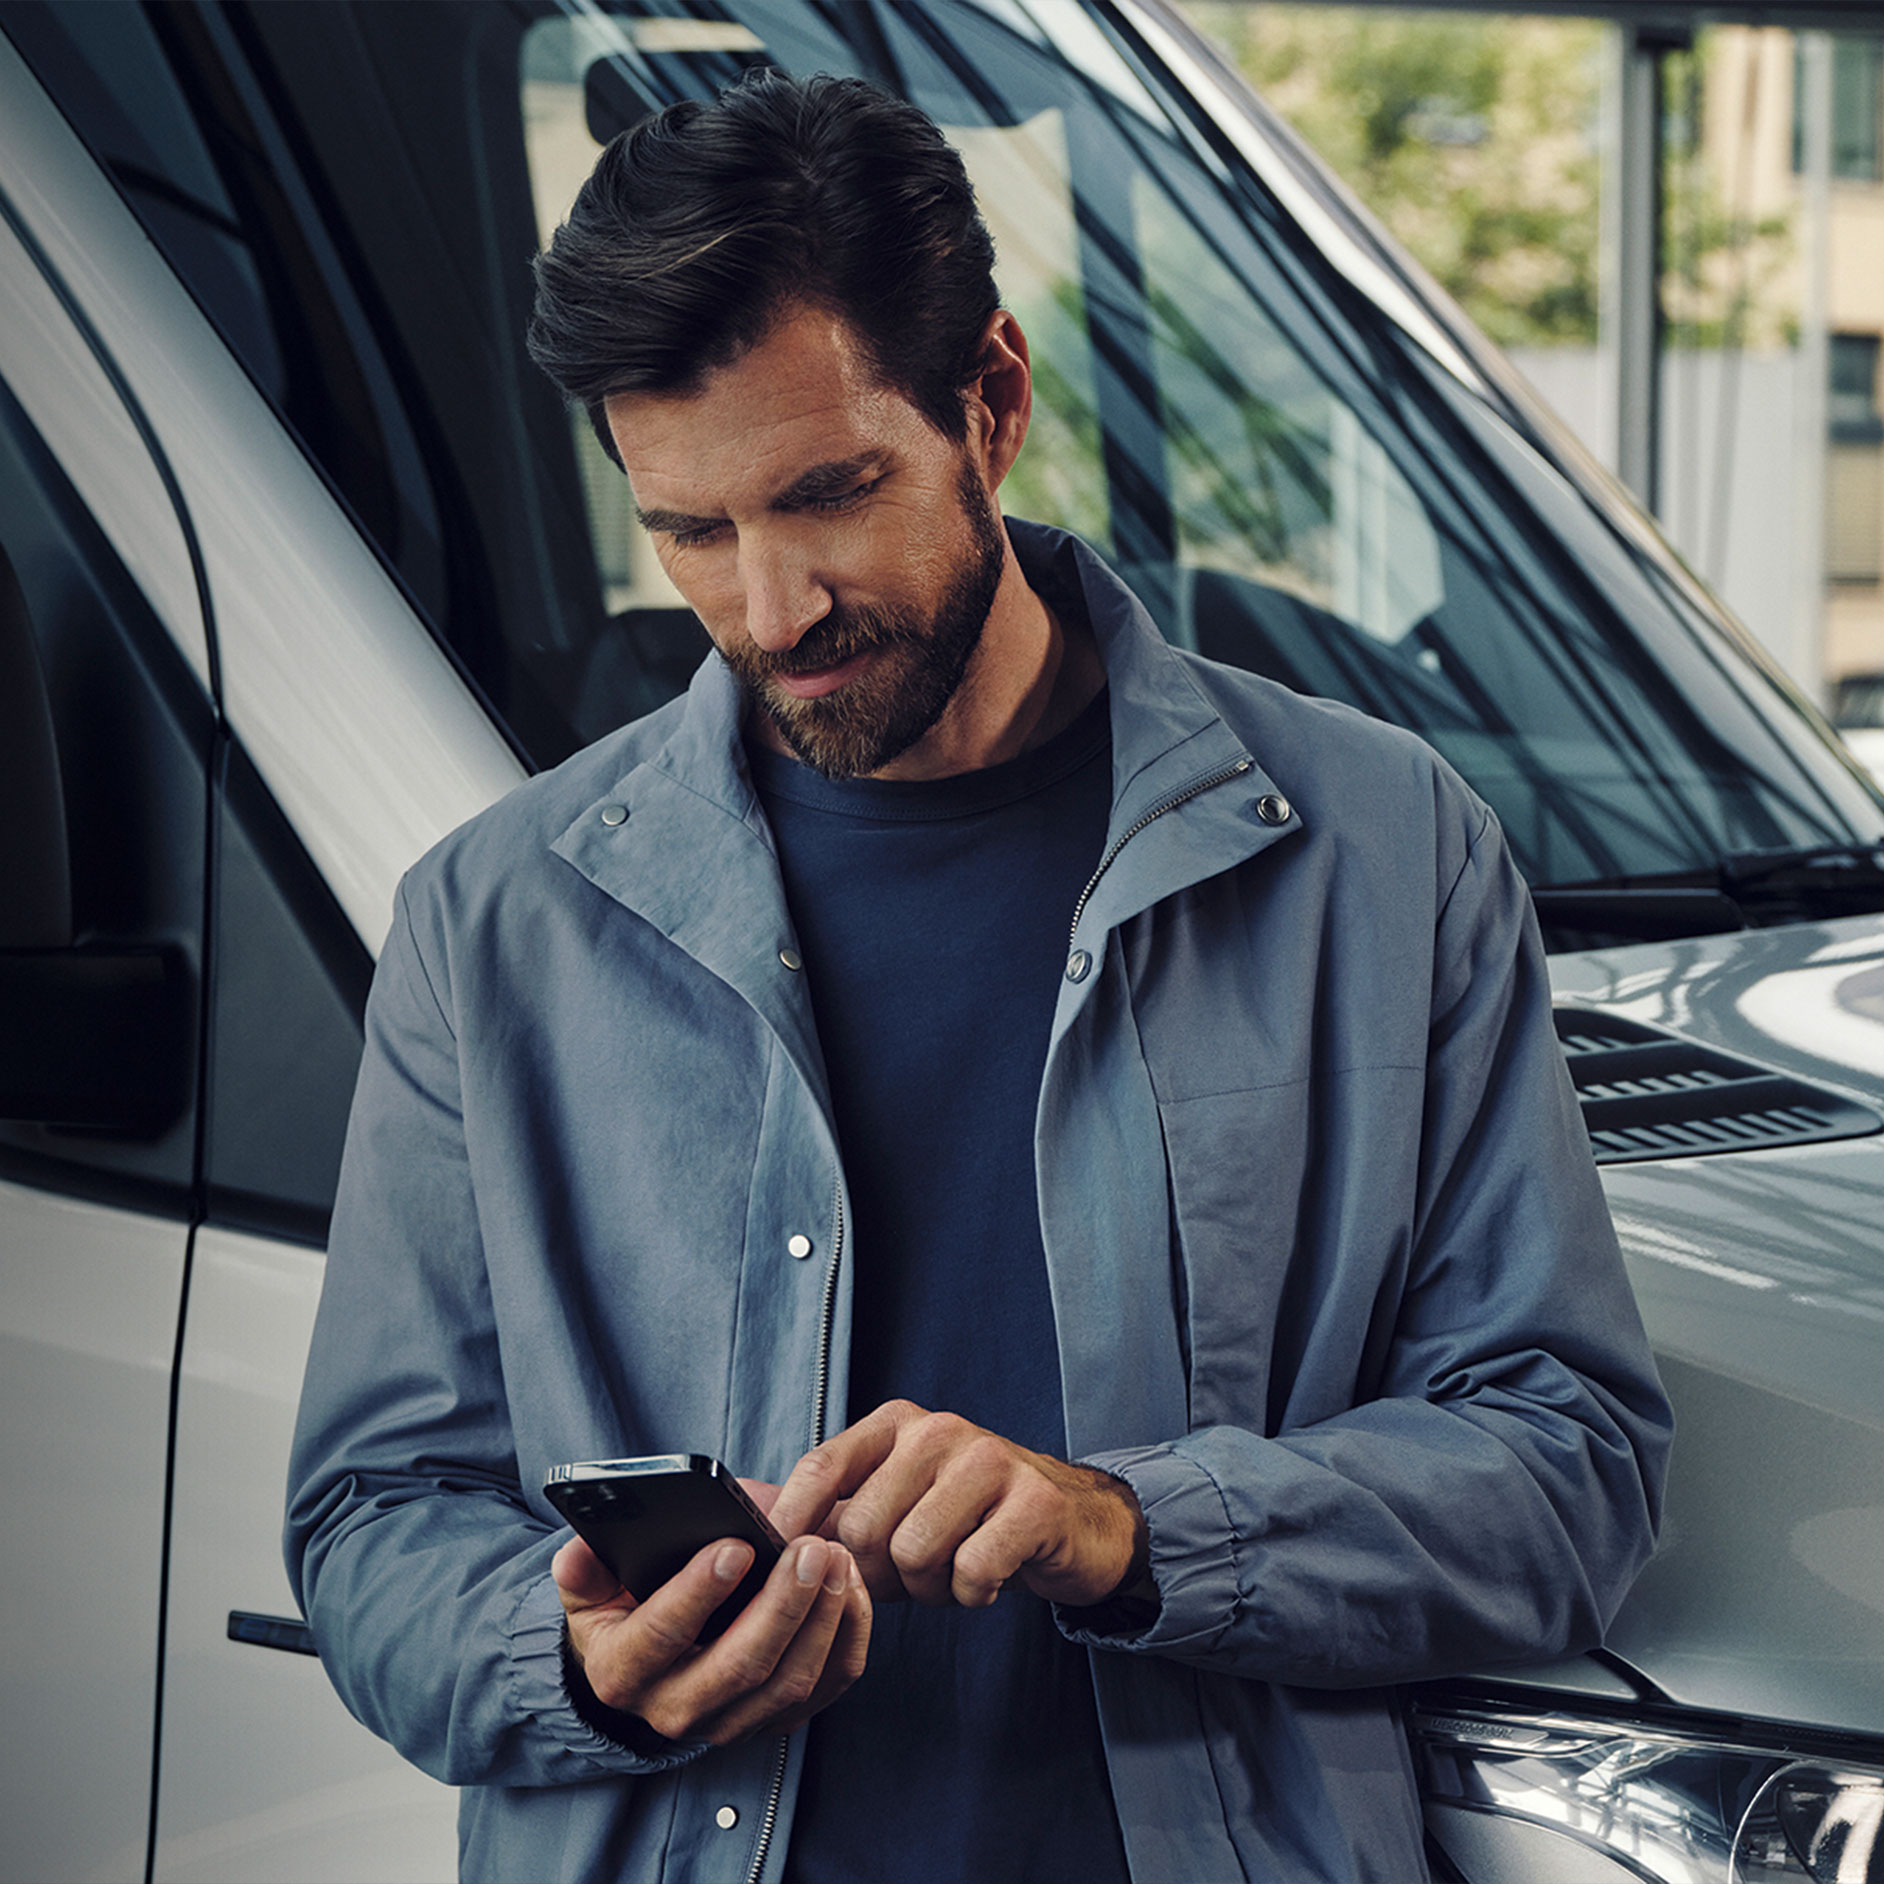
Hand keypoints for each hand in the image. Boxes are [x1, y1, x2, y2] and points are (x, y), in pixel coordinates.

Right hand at [553, 1500, 869, 1746]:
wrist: (647, 1662)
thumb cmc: (625, 1604)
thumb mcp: (590, 1585)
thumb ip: (585, 1565)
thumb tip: (580, 1553)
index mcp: (622, 1671)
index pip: (661, 1635)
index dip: (698, 1592)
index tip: (736, 1546)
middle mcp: (674, 1710)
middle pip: (740, 1666)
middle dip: (781, 1603)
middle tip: (809, 1547)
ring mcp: (729, 1723)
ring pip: (789, 1682)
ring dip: (821, 1617)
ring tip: (835, 1555)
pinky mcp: (775, 1719)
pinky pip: (827, 1687)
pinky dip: (847, 1636)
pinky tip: (852, 1586)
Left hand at [768, 1400, 1146, 1609]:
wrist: (1070, 1521)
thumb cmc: (968, 1519)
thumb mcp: (897, 1504)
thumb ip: (835, 1514)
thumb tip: (759, 1531)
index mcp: (896, 1424)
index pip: (822, 1466)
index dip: (792, 1519)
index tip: (778, 1561)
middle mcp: (938, 1430)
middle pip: (863, 1527)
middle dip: (881, 1573)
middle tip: (914, 1574)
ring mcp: (989, 1460)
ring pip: (914, 1552)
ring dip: (930, 1587)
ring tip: (953, 1572)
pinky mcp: (1033, 1501)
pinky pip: (971, 1570)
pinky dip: (973, 1592)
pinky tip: (987, 1578)